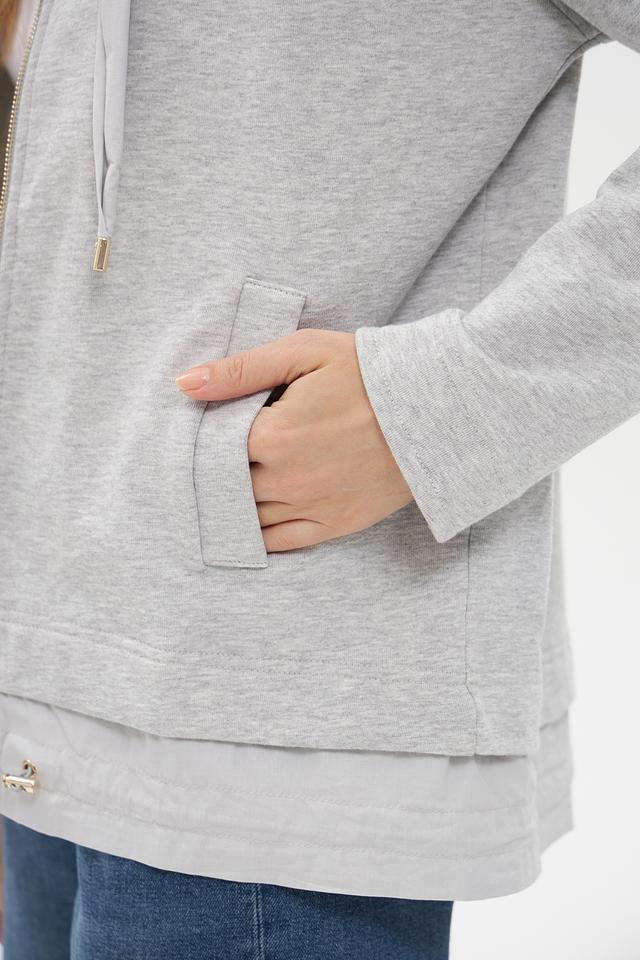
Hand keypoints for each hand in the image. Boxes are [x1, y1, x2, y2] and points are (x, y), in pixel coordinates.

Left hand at [176, 329, 413, 551]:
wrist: (436, 408)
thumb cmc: (369, 373)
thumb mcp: (303, 352)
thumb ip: (240, 370)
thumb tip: (185, 384)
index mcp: (272, 436)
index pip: (213, 447)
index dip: (208, 437)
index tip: (212, 426)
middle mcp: (285, 480)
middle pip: (228, 484)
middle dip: (219, 471)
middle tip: (223, 455)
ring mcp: (310, 507)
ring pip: (249, 515)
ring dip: (236, 502)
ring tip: (236, 483)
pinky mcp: (335, 525)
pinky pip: (282, 541)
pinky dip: (260, 534)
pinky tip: (252, 521)